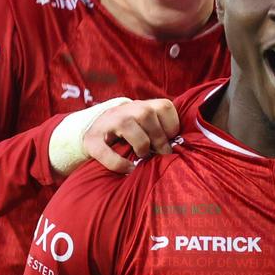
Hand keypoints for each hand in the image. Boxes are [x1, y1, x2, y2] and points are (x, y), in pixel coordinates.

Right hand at [51, 98, 180, 175]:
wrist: (94, 132)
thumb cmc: (130, 132)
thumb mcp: (146, 125)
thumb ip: (162, 130)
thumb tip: (182, 147)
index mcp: (142, 106)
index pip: (165, 106)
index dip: (171, 125)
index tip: (170, 139)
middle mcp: (125, 110)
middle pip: (147, 114)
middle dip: (158, 138)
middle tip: (160, 154)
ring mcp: (107, 123)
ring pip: (127, 125)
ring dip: (140, 144)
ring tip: (142, 157)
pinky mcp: (92, 140)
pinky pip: (104, 151)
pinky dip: (118, 163)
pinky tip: (128, 169)